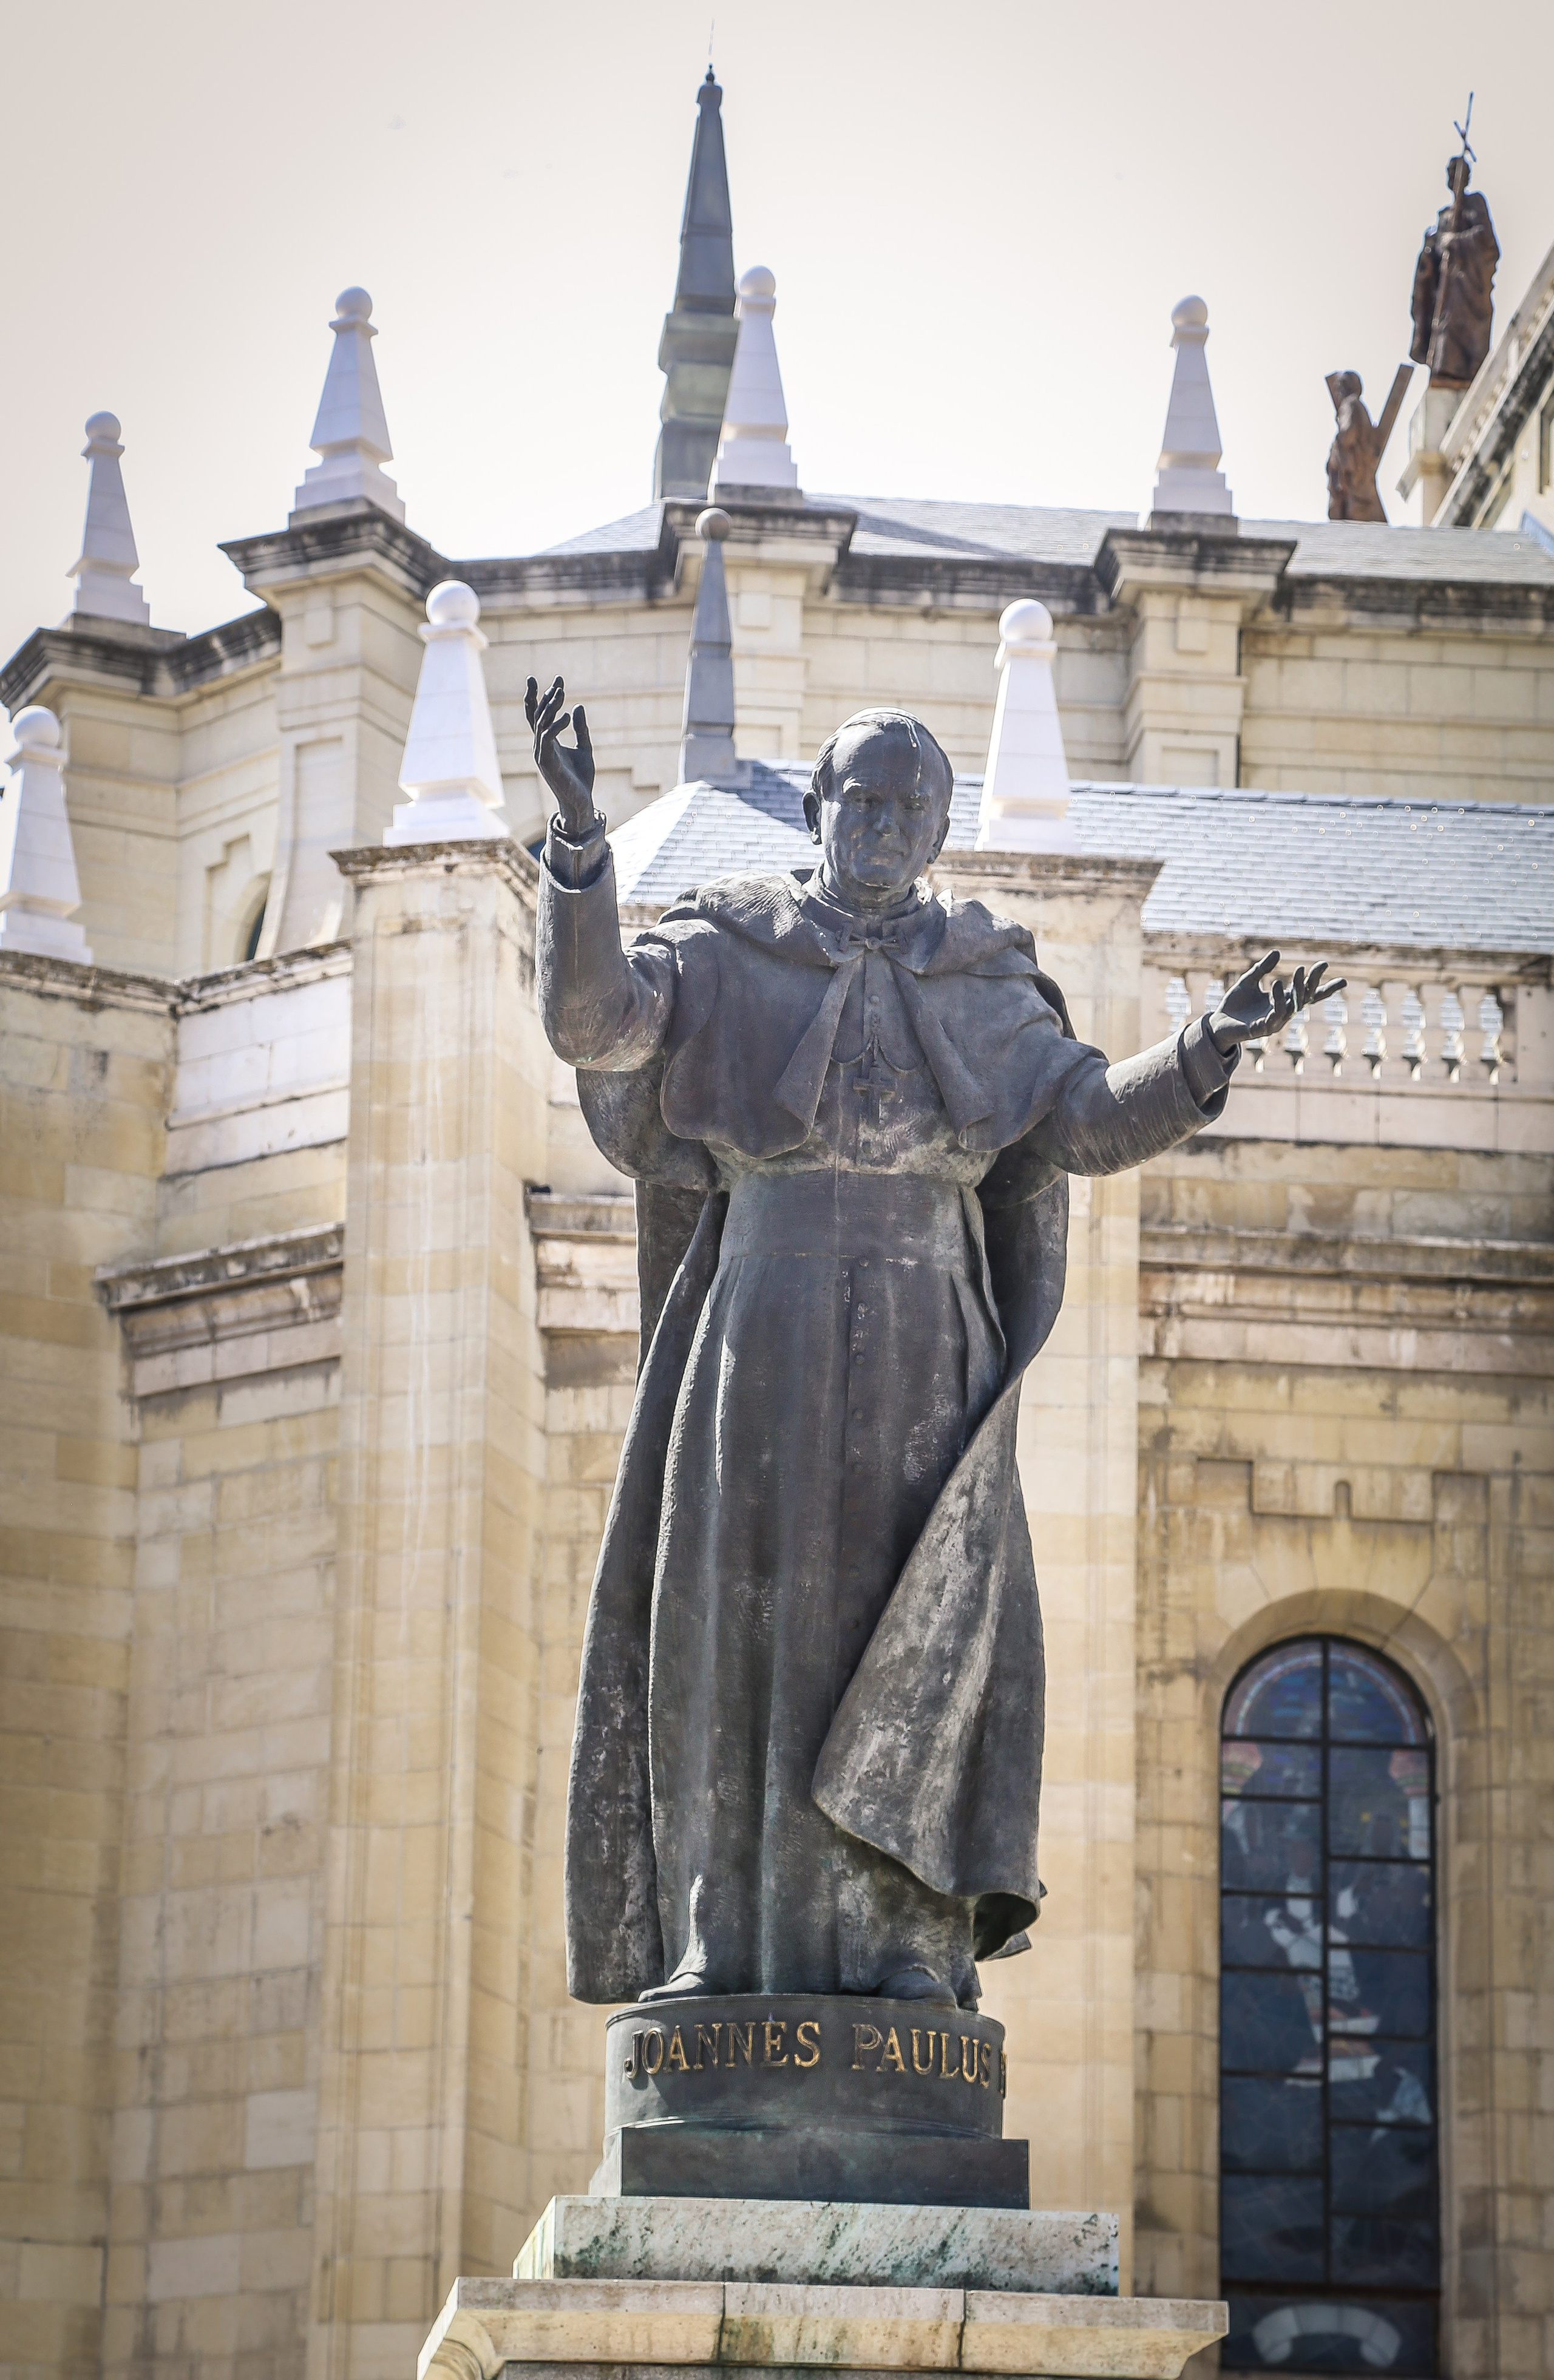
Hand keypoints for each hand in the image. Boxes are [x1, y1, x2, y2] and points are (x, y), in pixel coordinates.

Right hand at [525, 674, 596, 835]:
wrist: (581, 803)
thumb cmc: (581, 779)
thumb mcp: (584, 749)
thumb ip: (581, 729)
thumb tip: (578, 707)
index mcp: (547, 742)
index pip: (537, 715)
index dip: (539, 696)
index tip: (549, 679)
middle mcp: (540, 746)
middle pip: (537, 715)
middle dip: (546, 696)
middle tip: (559, 680)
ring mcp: (541, 753)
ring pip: (541, 723)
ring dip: (551, 706)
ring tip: (561, 691)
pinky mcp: (547, 762)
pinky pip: (547, 738)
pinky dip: (556, 725)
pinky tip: (567, 715)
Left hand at [1207, 950, 1345, 1054]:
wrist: (1218, 1023)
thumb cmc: (1235, 1004)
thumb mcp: (1248, 981)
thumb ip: (1261, 968)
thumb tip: (1278, 952)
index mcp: (1282, 1001)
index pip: (1308, 995)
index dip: (1323, 986)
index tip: (1338, 974)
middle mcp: (1281, 1013)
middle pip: (1304, 999)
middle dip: (1313, 983)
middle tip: (1319, 966)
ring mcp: (1273, 1022)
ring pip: (1292, 1007)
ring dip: (1298, 989)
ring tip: (1300, 970)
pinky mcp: (1260, 1029)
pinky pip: (1273, 1015)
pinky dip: (1277, 1000)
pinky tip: (1276, 984)